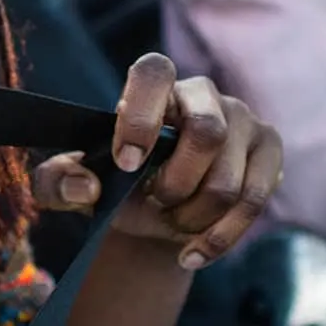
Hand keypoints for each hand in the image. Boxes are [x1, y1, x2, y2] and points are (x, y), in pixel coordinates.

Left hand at [30, 54, 282, 271]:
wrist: (159, 212)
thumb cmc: (118, 186)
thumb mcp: (76, 186)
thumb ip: (57, 182)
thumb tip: (84, 186)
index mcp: (155, 86)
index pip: (154, 73)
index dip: (141, 117)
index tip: (126, 164)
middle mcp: (203, 93)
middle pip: (208, 132)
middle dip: (177, 184)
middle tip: (156, 200)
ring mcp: (244, 118)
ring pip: (229, 181)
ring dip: (194, 217)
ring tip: (174, 220)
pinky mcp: (269, 151)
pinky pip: (254, 201)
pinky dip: (219, 238)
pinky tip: (193, 253)